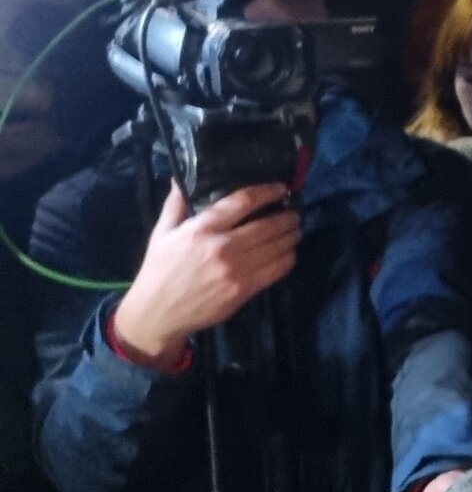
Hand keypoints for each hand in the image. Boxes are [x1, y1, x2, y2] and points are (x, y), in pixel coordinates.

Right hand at [112, 183, 298, 367]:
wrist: (157, 313)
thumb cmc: (159, 270)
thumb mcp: (161, 233)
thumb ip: (175, 204)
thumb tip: (180, 178)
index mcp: (201, 229)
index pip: (243, 202)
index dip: (267, 192)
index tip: (280, 188)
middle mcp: (222, 246)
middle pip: (268, 225)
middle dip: (287, 217)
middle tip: (294, 212)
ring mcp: (235, 270)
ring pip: (277, 247)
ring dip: (291, 236)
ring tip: (295, 229)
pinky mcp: (244, 289)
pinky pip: (276, 270)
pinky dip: (288, 258)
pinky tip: (289, 252)